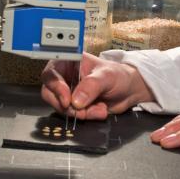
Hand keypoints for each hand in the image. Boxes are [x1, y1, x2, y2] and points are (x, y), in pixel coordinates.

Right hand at [40, 52, 154, 119]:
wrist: (129, 90)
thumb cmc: (118, 75)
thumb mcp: (107, 76)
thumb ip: (91, 86)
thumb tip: (76, 101)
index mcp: (69, 62)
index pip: (51, 74)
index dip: (55, 87)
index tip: (67, 100)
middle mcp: (65, 76)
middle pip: (50, 94)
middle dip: (66, 106)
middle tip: (81, 111)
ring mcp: (69, 92)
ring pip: (61, 107)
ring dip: (80, 113)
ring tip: (99, 109)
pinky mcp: (75, 105)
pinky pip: (72, 115)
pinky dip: (87, 116)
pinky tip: (100, 111)